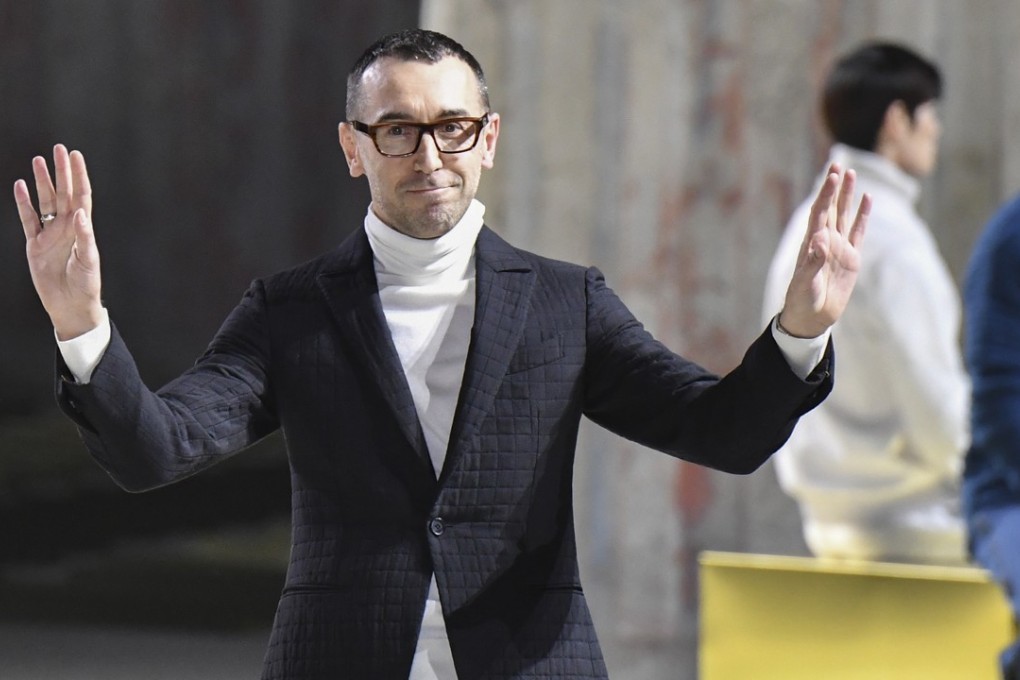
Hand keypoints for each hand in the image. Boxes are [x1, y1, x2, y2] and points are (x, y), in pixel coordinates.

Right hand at [14, 144, 103, 339]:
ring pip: (45, 202)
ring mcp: (50, 234)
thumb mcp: (88, 260)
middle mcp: (67, 227)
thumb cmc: (85, 284)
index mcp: (83, 229)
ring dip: (42, 182)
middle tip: (58, 149)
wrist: (70, 305)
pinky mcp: (35, 245)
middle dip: (61, 171)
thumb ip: (84, 237)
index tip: (75, 156)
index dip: (79, 175)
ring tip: (38, 161)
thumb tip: (80, 212)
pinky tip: (20, 186)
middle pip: (63, 193)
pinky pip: (28, 219)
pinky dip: (23, 203)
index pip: (81, 196)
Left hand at [779, 162, 869, 337]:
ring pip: (843, 215)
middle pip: (830, 208)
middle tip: (837, 163)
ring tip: (850, 173)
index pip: (819, 214)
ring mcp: (839, 248)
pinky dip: (862, 215)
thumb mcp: (805, 284)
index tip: (831, 176)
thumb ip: (813, 263)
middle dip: (833, 187)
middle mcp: (824, 241)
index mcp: (811, 245)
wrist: (812, 318)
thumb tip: (820, 241)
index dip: (825, 195)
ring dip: (846, 195)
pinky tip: (867, 198)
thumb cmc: (802, 301)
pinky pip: (858, 231)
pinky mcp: (851, 257)